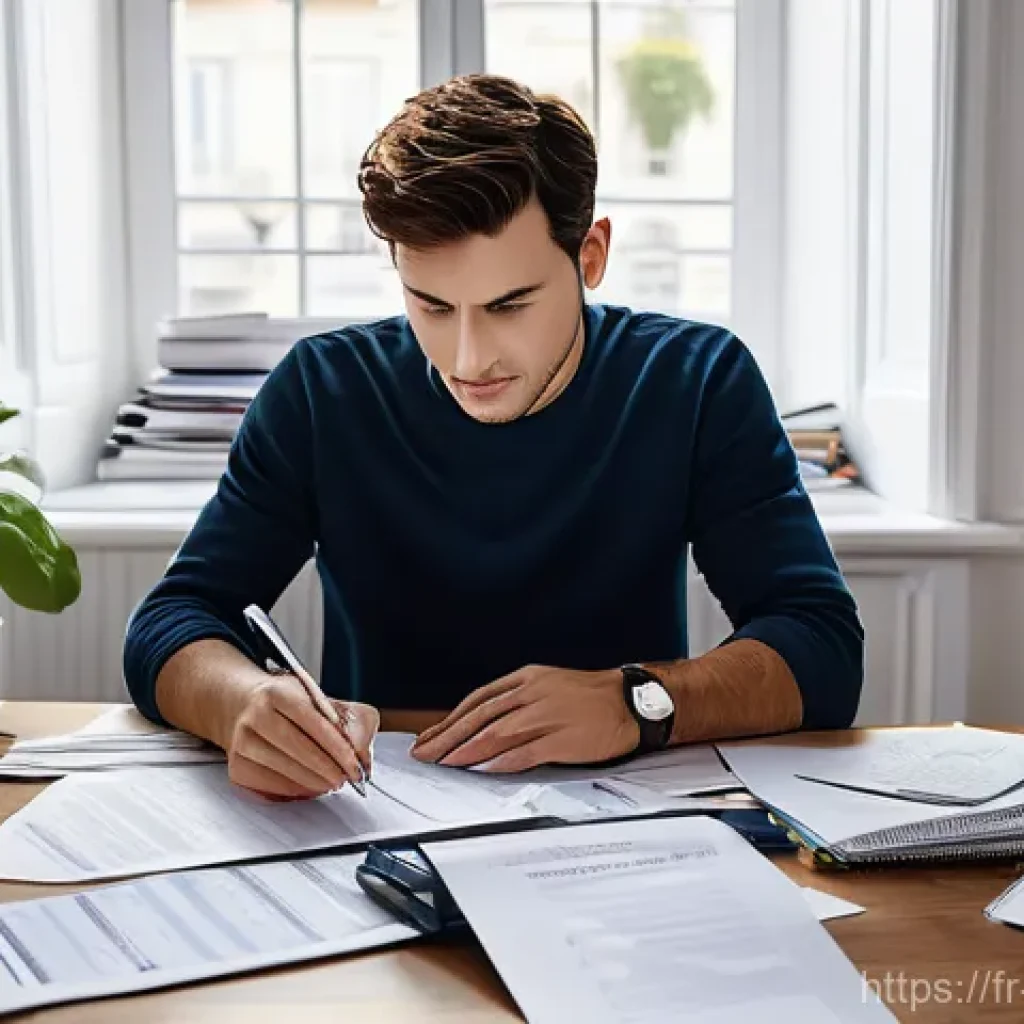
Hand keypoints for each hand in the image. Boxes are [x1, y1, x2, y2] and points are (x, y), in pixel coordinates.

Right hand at [225, 674, 378, 799]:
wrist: (240, 705)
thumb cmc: (286, 703)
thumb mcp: (319, 697)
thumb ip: (350, 720)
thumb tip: (362, 755)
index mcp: (278, 692)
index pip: (313, 721)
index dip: (337, 746)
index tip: (355, 763)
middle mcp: (255, 716)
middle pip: (297, 747)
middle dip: (328, 767)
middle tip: (347, 777)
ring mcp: (242, 743)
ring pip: (284, 769)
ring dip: (314, 782)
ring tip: (332, 783)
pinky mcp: (237, 767)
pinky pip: (270, 785)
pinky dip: (295, 790)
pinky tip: (309, 786)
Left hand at [410, 665, 638, 772]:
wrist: (631, 700)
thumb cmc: (590, 697)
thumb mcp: (547, 686)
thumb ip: (516, 703)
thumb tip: (482, 726)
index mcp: (527, 678)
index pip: (478, 700)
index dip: (450, 720)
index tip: (430, 737)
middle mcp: (532, 692)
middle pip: (480, 717)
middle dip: (448, 737)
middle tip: (426, 753)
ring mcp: (547, 714)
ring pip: (496, 734)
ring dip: (466, 751)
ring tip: (446, 763)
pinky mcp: (562, 738)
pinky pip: (524, 752)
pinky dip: (500, 762)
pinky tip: (484, 770)